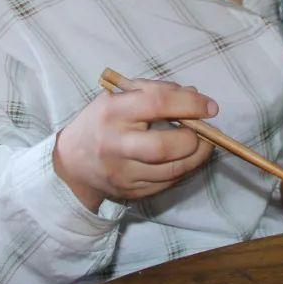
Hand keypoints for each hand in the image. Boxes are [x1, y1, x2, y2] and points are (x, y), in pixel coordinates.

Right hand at [52, 79, 217, 211]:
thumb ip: (154, 91)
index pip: (157, 103)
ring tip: (203, 144)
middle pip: (164, 146)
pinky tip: (186, 158)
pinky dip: (184, 170)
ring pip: (171, 170)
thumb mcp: (119, 96)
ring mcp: (122, 173)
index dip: (189, 103)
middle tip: (205, 131)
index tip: (210, 107)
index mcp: (113, 111)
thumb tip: (194, 94)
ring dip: (197, 156)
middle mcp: (116, 144)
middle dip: (194, 138)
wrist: (72, 162)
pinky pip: (168, 183)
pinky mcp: (130, 192)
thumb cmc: (102, 121)